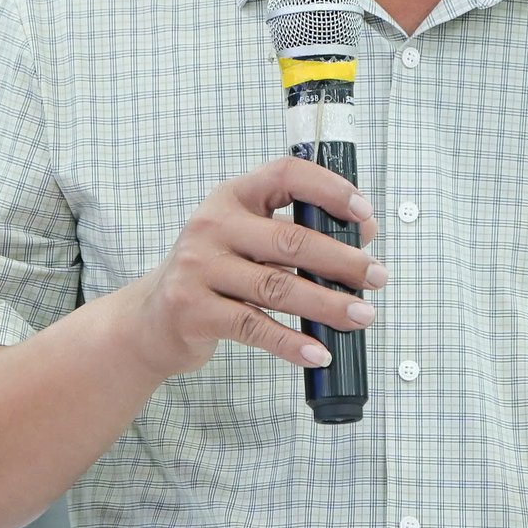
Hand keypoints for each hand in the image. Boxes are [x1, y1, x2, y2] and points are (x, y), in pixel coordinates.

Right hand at [124, 156, 383, 378]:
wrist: (150, 319)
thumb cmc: (213, 275)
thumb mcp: (247, 241)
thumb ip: (296, 233)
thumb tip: (363, 235)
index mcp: (233, 197)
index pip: (287, 176)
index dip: (330, 189)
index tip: (364, 214)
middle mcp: (212, 226)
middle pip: (291, 240)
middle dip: (343, 260)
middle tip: (378, 277)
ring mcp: (199, 268)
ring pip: (278, 287)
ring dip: (328, 304)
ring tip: (362, 316)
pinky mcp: (193, 310)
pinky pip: (255, 327)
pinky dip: (292, 342)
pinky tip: (318, 351)